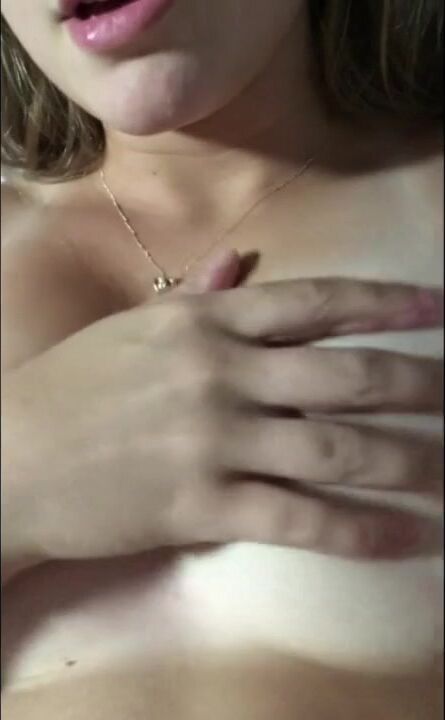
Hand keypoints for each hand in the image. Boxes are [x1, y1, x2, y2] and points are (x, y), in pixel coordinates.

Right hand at [3, 250, 441, 566]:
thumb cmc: (74, 386)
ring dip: (406, 459)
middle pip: (345, 376)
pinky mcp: (201, 505)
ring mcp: (214, 441)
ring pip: (335, 449)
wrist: (14, 457)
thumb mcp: (137, 327)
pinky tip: (405, 536)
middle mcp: (221, 374)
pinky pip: (298, 518)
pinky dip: (360, 530)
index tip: (439, 306)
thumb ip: (198, 296)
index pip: (316, 302)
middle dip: (417, 383)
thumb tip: (241, 261)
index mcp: (206, 323)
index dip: (386, 304)